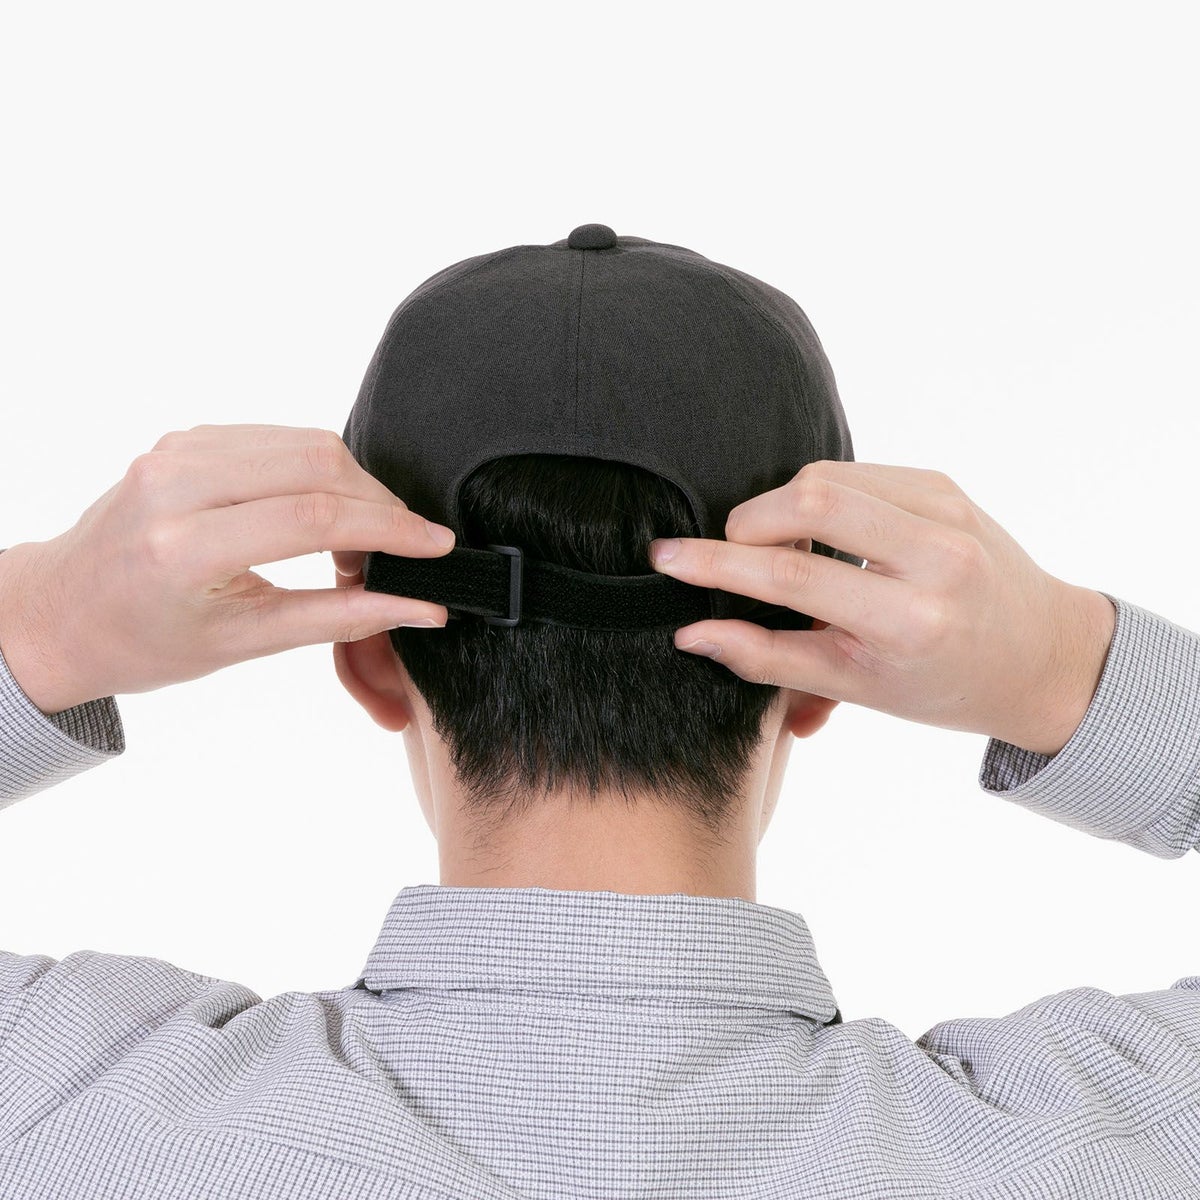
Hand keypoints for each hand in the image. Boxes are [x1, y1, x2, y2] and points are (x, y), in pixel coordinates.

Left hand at [0, 425, 454, 714]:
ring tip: (367, 534)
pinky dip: (319, 469)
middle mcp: (175, 483)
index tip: (435, 545)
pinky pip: (277, 436)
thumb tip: (418, 606)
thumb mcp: (243, 643)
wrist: (63, 610)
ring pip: (304, 441)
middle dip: (380, 502)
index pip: (312, 516)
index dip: (389, 529)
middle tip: (408, 544)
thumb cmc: (143, 639)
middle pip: (316, 462)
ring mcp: (176, 451)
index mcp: (183, 546)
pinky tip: (327, 508)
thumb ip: (337, 619)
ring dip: (354, 484)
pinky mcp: (185, 438)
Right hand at [648, 461, 1116, 755]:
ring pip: (827, 476)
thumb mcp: (857, 688)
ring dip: (781, 508)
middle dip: (747, 521)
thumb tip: (693, 634)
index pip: (793, 576)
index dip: (717, 563)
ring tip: (782, 552)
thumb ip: (770, 659)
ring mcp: (945, 510)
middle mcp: (936, 556)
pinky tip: (823, 535)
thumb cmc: (944, 685)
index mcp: (912, 621)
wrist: (1039, 655)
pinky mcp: (943, 484)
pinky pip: (855, 471)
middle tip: (730, 554)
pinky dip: (819, 497)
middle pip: (810, 498)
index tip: (667, 557)